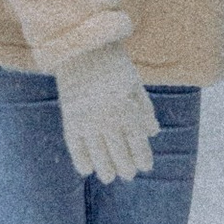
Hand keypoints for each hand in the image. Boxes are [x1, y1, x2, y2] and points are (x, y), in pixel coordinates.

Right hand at [54, 47, 159, 181]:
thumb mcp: (134, 83)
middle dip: (125, 167)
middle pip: (119, 152)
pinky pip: (75, 145)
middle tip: (127, 175)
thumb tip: (154, 133)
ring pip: (97, 154)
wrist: (81, 46)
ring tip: (108, 177)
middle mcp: (107, 117)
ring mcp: (86, 119)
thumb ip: (145, 109)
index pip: (137, 142)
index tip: (145, 167)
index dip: (142, 157)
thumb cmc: (113, 64)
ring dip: (104, 169)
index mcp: (126, 107)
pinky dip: (80, 160)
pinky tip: (86, 170)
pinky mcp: (69, 117)